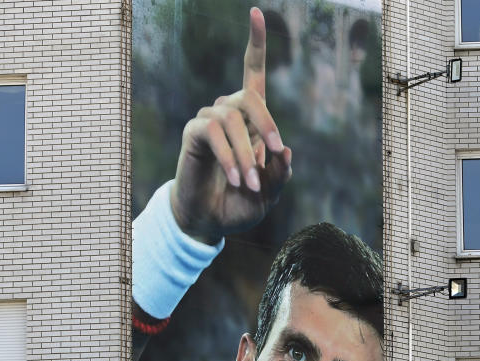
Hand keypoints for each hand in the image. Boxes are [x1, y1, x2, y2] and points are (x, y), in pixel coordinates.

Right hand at [170, 7, 292, 244]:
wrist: (209, 221)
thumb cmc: (240, 204)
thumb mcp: (269, 192)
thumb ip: (280, 174)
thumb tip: (285, 149)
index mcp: (250, 120)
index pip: (253, 73)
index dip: (255, 44)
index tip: (256, 12)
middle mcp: (229, 113)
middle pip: (249, 95)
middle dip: (266, 123)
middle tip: (275, 153)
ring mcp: (209, 120)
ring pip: (232, 120)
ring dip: (246, 154)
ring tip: (248, 185)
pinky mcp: (194, 133)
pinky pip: (213, 133)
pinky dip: (229, 157)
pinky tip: (234, 179)